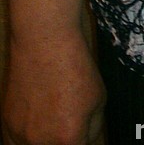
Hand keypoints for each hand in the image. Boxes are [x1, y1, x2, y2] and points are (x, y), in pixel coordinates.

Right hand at [1, 29, 105, 144]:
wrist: (45, 43)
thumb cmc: (74, 66)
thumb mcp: (98, 97)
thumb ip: (93, 127)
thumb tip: (87, 140)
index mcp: (69, 139)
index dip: (83, 139)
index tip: (82, 133)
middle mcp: (42, 143)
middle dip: (66, 138)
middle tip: (69, 120)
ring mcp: (21, 135)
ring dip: (46, 139)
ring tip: (52, 118)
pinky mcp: (8, 124)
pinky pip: (16, 142)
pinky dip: (26, 138)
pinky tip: (35, 125)